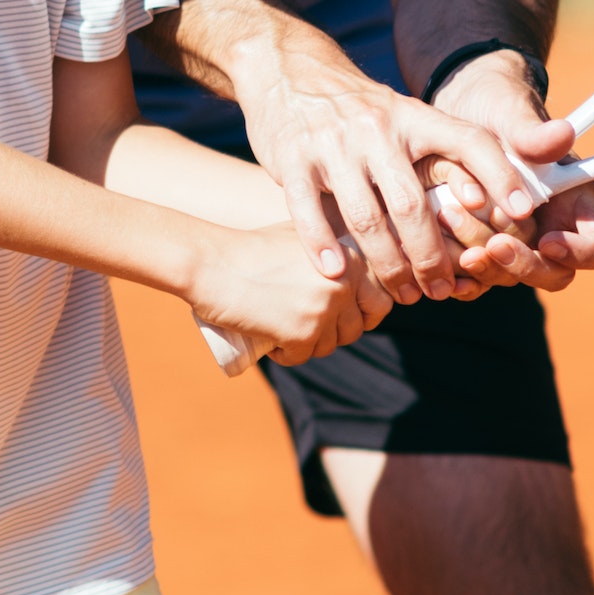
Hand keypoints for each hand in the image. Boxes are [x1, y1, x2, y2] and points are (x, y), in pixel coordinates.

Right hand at [190, 225, 393, 364]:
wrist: (211, 262)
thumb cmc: (252, 247)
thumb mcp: (304, 236)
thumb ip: (334, 249)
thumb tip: (361, 273)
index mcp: (351, 257)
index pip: (382, 300)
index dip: (366, 313)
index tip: (346, 316)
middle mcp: (345, 282)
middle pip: (357, 328)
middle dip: (336, 332)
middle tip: (309, 325)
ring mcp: (325, 308)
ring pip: (330, 345)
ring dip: (310, 344)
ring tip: (284, 327)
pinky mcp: (302, 332)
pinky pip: (304, 357)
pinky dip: (287, 355)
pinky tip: (272, 342)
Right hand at [237, 31, 540, 305]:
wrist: (289, 71)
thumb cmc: (359, 110)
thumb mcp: (403, 116)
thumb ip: (440, 152)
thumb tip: (490, 205)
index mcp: (413, 116)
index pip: (468, 141)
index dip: (499, 175)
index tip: (523, 213)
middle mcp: (376, 128)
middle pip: (412, 204)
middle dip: (431, 255)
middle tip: (443, 289)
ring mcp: (331, 143)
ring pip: (366, 218)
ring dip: (387, 265)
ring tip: (402, 293)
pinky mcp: (291, 157)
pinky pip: (309, 212)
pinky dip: (323, 247)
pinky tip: (336, 273)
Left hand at [429, 52, 593, 292]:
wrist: (456, 113)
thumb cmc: (497, 109)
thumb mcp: (511, 114)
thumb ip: (533, 133)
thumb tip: (561, 135)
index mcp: (579, 203)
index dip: (585, 253)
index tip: (546, 239)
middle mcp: (555, 230)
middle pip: (557, 274)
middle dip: (523, 265)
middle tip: (490, 246)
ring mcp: (519, 244)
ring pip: (512, 277)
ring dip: (485, 263)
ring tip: (452, 223)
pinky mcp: (485, 250)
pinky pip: (481, 277)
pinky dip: (463, 274)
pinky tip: (442, 260)